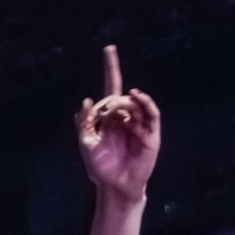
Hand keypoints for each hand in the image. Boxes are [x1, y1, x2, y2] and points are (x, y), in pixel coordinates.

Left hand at [73, 46, 159, 207]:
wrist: (114, 186)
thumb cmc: (100, 166)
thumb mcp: (86, 143)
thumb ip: (84, 122)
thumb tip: (86, 101)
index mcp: (109, 117)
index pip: (112, 87)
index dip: (111, 68)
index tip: (109, 49)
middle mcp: (125, 117)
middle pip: (121, 96)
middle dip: (112, 101)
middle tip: (104, 115)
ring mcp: (139, 124)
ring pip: (135, 103)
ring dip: (125, 103)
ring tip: (116, 111)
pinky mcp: (151, 134)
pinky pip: (151, 114)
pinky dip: (145, 103)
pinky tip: (136, 97)